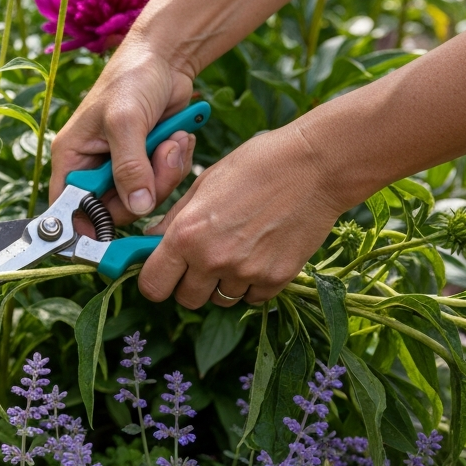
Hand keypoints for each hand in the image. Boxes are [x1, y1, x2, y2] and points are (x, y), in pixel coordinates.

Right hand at [49, 35, 198, 236]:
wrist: (166, 58)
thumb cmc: (132, 79)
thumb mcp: (126, 121)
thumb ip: (129, 166)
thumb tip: (138, 206)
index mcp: (72, 159)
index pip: (69, 208)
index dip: (86, 227)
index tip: (110, 238)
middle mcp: (94, 169)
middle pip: (116, 210)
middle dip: (145, 188)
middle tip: (161, 157)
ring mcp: (122, 168)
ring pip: (145, 199)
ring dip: (166, 172)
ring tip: (172, 140)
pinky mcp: (148, 164)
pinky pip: (163, 184)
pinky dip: (176, 163)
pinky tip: (179, 137)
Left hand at [138, 124, 346, 308]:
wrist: (316, 165)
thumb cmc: (256, 165)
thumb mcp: (204, 184)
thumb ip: (173, 219)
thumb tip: (149, 239)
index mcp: (186, 235)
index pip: (152, 286)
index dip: (156, 281)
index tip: (165, 272)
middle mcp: (212, 259)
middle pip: (186, 300)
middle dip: (190, 285)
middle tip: (203, 262)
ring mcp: (245, 272)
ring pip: (220, 299)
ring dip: (223, 283)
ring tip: (239, 249)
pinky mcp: (276, 279)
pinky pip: (252, 298)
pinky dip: (253, 284)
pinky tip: (261, 255)